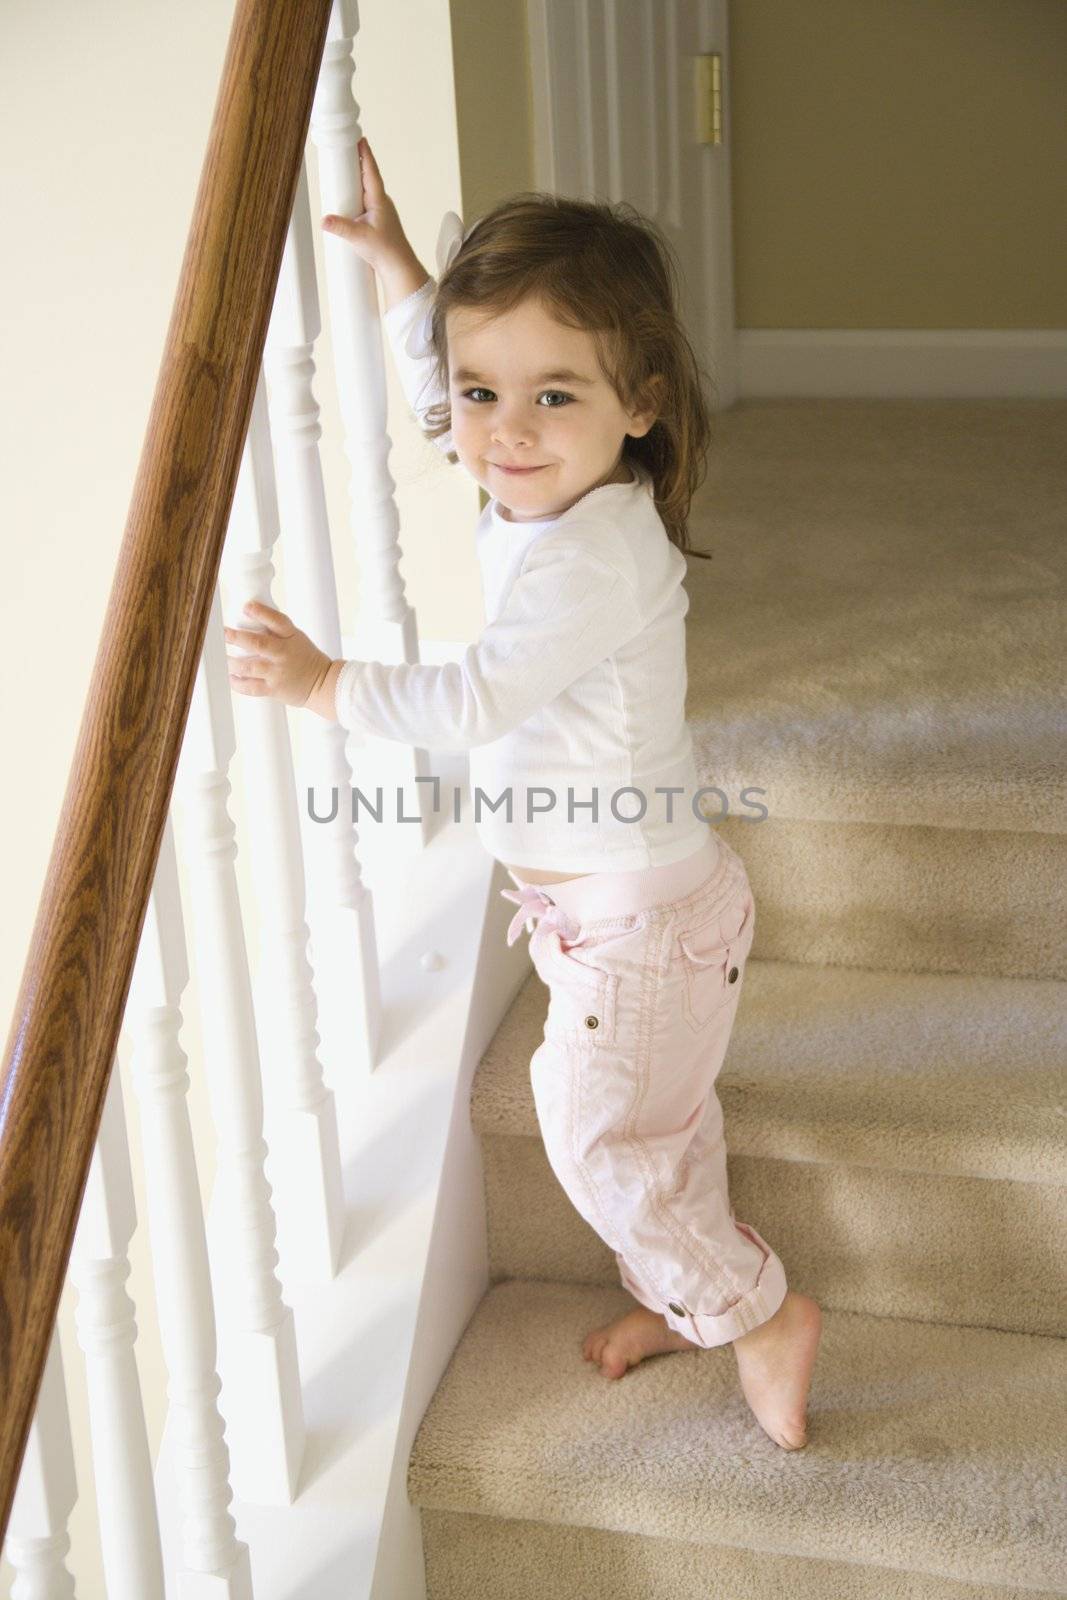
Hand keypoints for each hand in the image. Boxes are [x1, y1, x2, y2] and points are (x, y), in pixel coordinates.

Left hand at [225, 601, 335, 711]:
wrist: (321, 682)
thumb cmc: (304, 657)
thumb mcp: (296, 636)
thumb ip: (274, 628)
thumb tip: (247, 614)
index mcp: (291, 636)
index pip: (277, 621)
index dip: (261, 612)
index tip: (246, 606)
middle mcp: (283, 654)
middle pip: (258, 643)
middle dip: (237, 637)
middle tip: (223, 632)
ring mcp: (278, 672)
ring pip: (249, 667)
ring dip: (232, 662)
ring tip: (222, 657)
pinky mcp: (274, 689)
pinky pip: (251, 687)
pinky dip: (238, 683)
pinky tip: (231, 677)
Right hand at [321, 137, 418, 280]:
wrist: (398, 266)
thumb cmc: (385, 251)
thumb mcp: (359, 237)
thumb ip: (341, 227)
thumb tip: (323, 220)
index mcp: (379, 200)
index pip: (371, 171)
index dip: (365, 155)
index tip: (361, 138)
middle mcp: (381, 201)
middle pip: (368, 176)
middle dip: (358, 161)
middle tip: (347, 147)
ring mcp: (380, 210)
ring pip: (367, 188)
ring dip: (357, 177)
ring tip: (344, 167)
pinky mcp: (377, 219)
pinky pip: (365, 200)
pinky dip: (358, 192)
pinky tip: (350, 195)